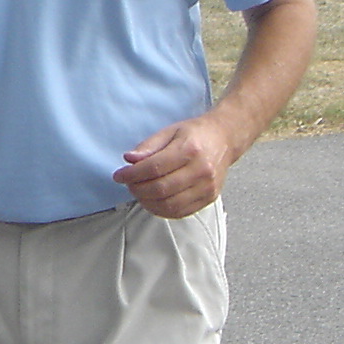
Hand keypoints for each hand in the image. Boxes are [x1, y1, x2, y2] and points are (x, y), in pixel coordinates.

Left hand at [115, 115, 236, 217]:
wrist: (224, 139)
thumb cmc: (196, 134)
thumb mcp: (169, 131)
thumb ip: (148, 146)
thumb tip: (129, 159)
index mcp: (190, 149)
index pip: (154, 168)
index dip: (132, 174)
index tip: (119, 175)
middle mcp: (201, 170)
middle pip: (160, 189)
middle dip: (138, 189)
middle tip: (128, 184)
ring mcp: (207, 187)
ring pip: (169, 204)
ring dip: (147, 202)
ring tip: (139, 192)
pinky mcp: (209, 199)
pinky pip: (180, 212)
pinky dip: (161, 210)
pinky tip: (153, 201)